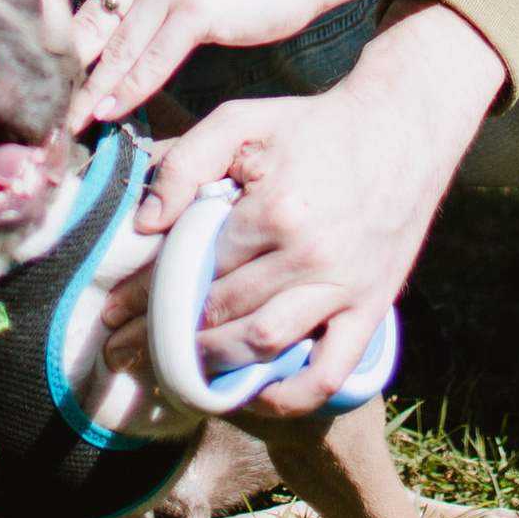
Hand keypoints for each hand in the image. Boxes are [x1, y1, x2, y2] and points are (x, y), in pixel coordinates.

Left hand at [49, 0, 318, 128]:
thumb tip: (76, 33)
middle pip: (77, 20)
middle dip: (51, 69)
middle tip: (24, 108)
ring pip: (111, 47)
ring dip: (84, 92)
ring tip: (59, 125)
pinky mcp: (196, 8)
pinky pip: (152, 59)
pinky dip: (127, 90)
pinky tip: (109, 112)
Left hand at [101, 7, 504, 414]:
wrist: (402, 128)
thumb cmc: (314, 126)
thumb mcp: (243, 122)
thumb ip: (186, 163)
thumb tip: (145, 224)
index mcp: (273, 209)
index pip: (194, 267)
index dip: (148, 295)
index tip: (116, 317)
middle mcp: (309, 254)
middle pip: (221, 312)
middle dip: (168, 335)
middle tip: (134, 349)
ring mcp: (343, 285)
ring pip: (264, 345)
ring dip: (216, 363)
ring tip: (186, 365)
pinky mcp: (371, 306)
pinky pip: (328, 371)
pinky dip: (289, 395)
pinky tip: (257, 395)